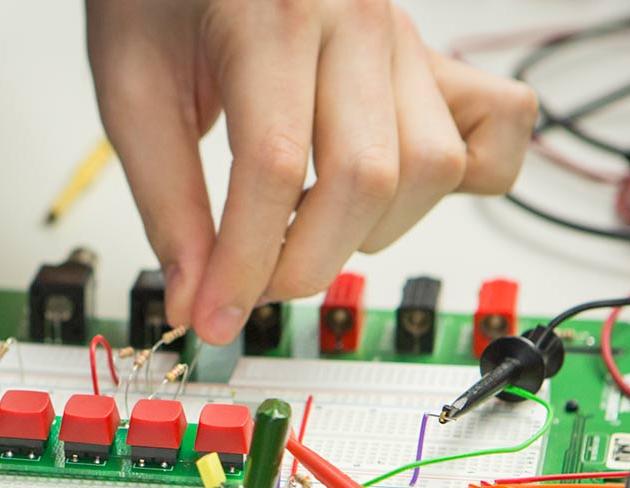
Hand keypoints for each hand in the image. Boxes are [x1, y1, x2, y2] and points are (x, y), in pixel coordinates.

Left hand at [87, 0, 536, 343]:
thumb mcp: (131, 90)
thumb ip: (165, 200)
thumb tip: (192, 299)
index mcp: (273, 14)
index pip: (274, 167)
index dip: (244, 263)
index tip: (212, 315)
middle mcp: (356, 18)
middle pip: (366, 178)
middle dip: (303, 264)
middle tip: (250, 287)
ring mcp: (406, 36)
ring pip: (433, 167)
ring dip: (368, 230)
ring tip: (302, 228)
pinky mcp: (432, 55)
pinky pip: (498, 127)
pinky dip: (460, 180)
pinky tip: (385, 194)